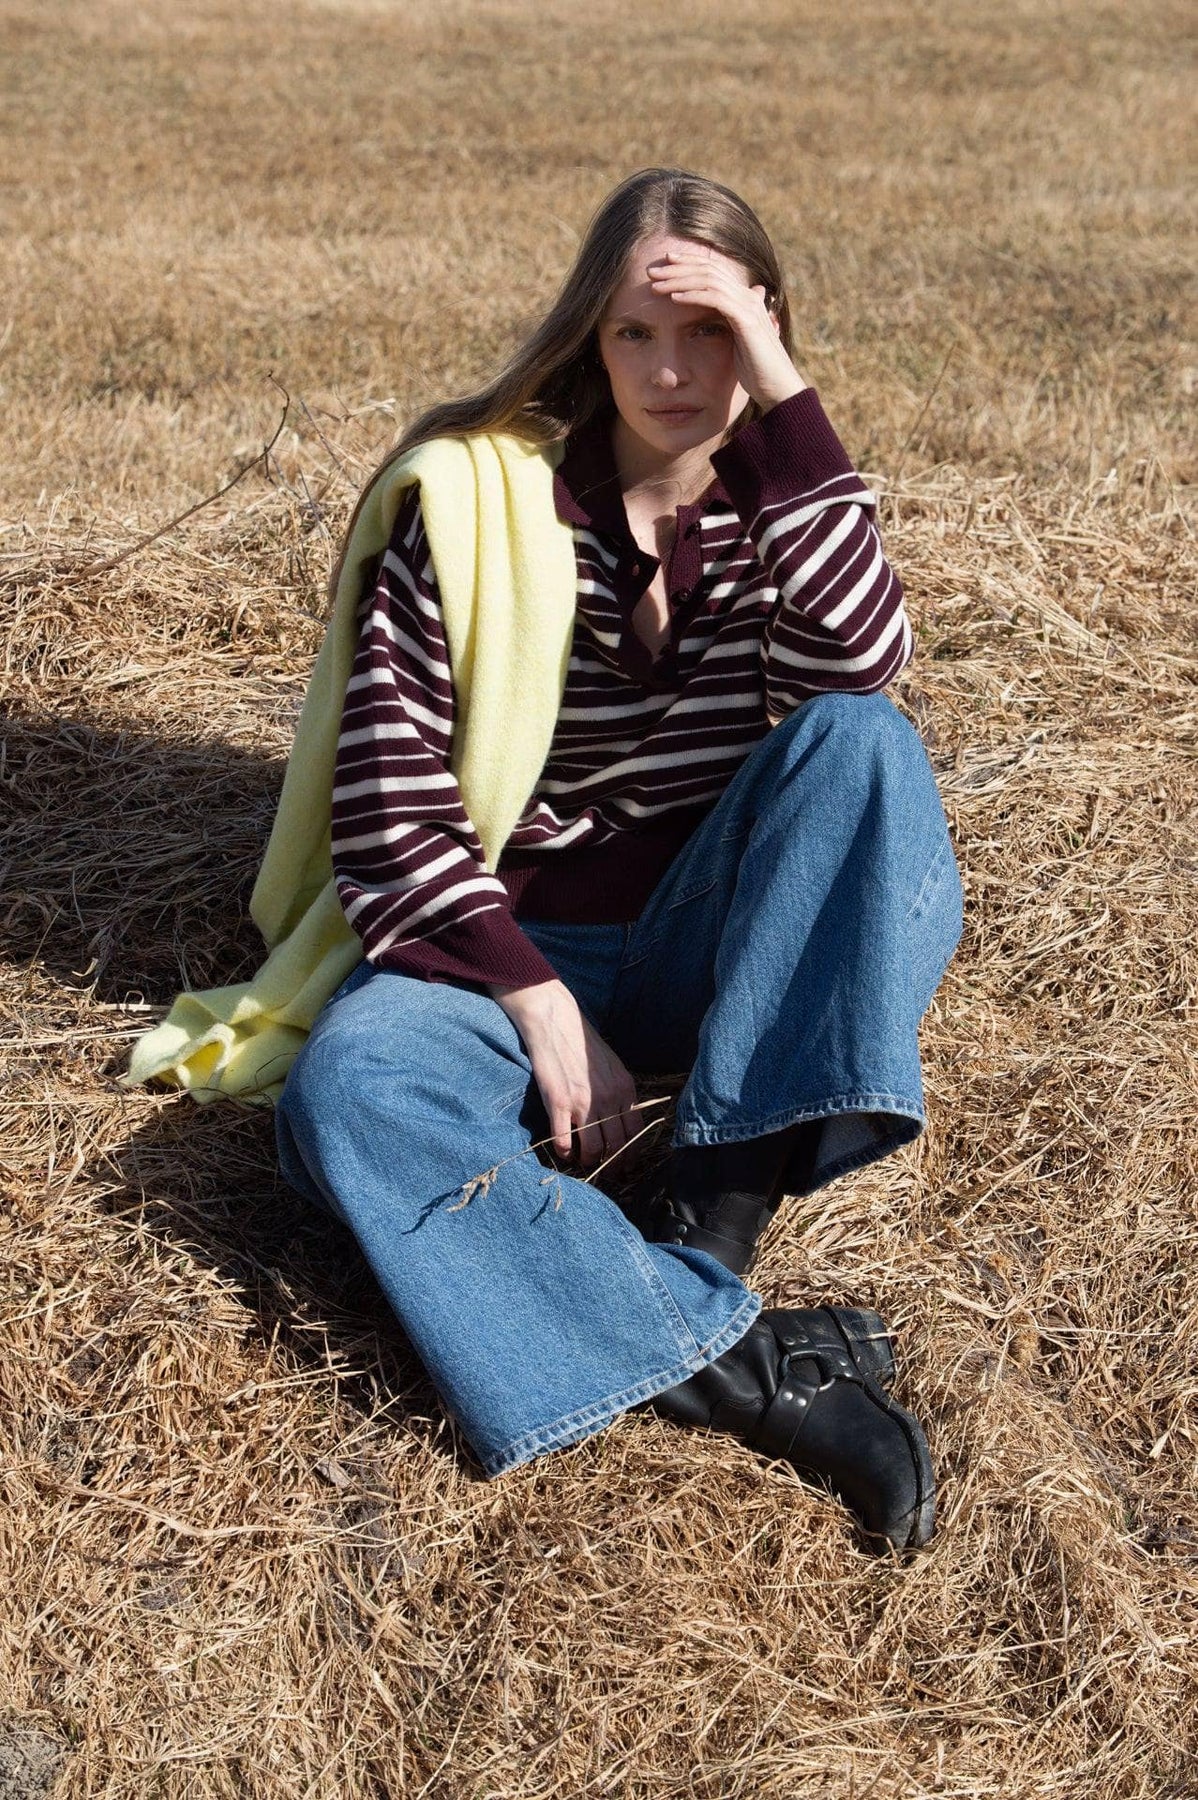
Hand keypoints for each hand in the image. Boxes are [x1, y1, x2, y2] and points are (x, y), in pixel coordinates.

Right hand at [490, 979, 640, 1170]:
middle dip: (613, 1166)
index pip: (636, 1134)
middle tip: (605, 1173)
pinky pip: (564, 1141)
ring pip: (594, 1149)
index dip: (631, 1155)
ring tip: (581, 1163)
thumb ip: (619, 1091)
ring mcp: (583, 1102)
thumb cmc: (582, 1042)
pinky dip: (564, 1153)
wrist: (554, 1019)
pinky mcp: (558, 1102)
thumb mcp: (612, 1065)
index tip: (624, 1165)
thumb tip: (622, 1118)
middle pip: (617, 1147)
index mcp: (626, 1089)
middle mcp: (609, 1098)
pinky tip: (562, 1153)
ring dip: (588, 1162)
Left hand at [646, 246, 806, 412]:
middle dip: (678, 267)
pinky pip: (715, 299)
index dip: (688, 263)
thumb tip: (714, 323)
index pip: (714, 270)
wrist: (778, 388)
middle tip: (651, 269)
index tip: (664, 264)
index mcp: (745, 298)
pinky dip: (693, 295)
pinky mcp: (746, 319)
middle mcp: (748, 296)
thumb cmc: (757, 371)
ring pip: (709, 280)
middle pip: (709, 269)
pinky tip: (673, 298)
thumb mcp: (737, 344)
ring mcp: (749, 305)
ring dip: (679, 280)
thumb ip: (727, 327)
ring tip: (656, 284)